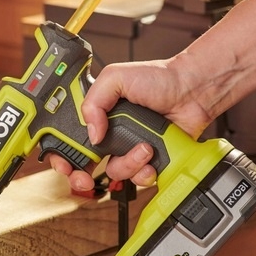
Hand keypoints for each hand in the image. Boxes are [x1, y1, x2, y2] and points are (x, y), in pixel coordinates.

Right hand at [48, 58, 213, 190]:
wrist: (192, 90)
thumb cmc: (159, 78)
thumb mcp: (115, 77)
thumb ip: (93, 101)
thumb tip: (92, 133)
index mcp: (99, 115)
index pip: (71, 139)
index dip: (63, 155)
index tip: (63, 164)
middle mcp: (112, 134)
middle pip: (86, 165)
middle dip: (81, 176)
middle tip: (84, 177)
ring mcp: (130, 148)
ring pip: (115, 172)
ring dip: (127, 164)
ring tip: (143, 147)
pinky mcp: (150, 160)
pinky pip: (139, 178)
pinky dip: (144, 171)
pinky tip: (151, 155)